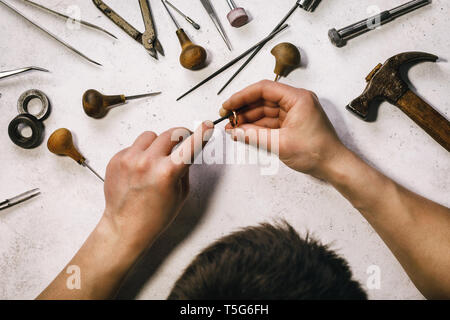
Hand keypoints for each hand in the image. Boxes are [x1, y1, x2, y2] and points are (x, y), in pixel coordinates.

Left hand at [102, 121, 213, 253]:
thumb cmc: (153, 216)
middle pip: (170, 134)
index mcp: (166, 172)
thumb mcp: (180, 194)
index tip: (206, 126)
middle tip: (181, 144)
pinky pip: (134, 146)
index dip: (201, 133)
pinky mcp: (116, 159)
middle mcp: (147, 162)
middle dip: (180, 137)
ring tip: (156, 161)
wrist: (126, 227)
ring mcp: (129, 159)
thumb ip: (184, 168)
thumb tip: (187, 150)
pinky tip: (140, 170)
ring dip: (157, 144)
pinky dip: (141, 153)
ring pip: (150, 136)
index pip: (190, 144)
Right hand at [221, 80, 346, 179]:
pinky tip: (244, 132)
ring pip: (265, 111)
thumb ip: (254, 136)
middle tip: (227, 118)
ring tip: (232, 128)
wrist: (333, 166)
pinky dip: (257, 127)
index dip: (242, 96)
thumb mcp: (280, 144)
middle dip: (244, 109)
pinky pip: (271, 121)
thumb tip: (235, 132)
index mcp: (298, 98)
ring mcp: (294, 112)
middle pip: (263, 99)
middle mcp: (296, 101)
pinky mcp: (293, 123)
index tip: (228, 105)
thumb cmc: (317, 152)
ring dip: (249, 119)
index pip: (264, 89)